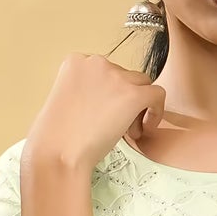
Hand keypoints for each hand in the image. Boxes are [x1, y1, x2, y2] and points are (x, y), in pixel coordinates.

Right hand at [23, 55, 165, 175]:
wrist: (59, 154)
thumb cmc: (58, 137)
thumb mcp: (68, 100)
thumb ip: (88, 89)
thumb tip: (114, 95)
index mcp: (76, 61)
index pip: (106, 71)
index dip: (109, 93)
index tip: (102, 114)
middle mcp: (96, 62)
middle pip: (125, 76)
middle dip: (123, 100)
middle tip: (114, 127)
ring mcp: (115, 76)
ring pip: (142, 85)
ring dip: (138, 107)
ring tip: (126, 132)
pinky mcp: (133, 95)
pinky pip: (158, 94)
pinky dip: (156, 112)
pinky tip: (144, 130)